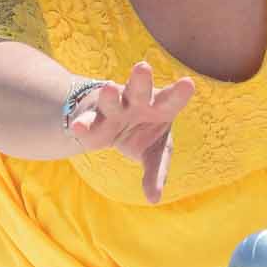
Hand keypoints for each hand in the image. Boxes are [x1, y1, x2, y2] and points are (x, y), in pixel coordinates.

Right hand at [66, 59, 194, 203]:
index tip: (188, 84)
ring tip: (109, 88)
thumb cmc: (142, 136)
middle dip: (141, 80)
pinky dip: (83, 124)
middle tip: (143, 67)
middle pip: (140, 89)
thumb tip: (154, 199)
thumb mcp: (154, 154)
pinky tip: (78, 127)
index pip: (171, 100)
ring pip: (112, 99)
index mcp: (160, 107)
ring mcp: (113, 107)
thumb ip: (156, 173)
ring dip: (110, 95)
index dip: (179, 93)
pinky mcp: (92, 118)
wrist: (111, 125)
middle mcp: (136, 102)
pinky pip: (88, 121)